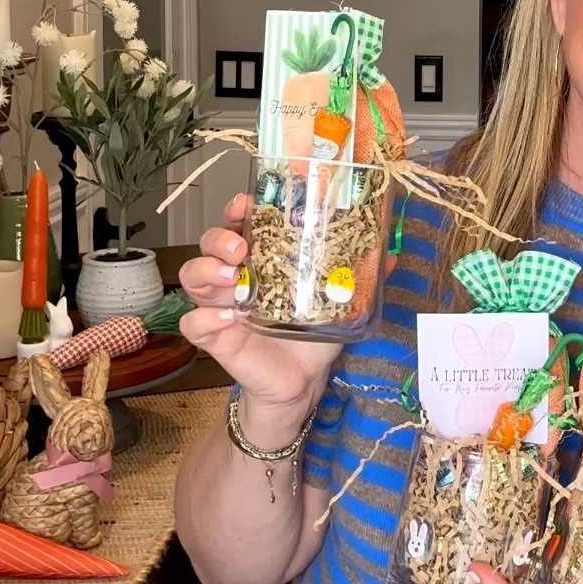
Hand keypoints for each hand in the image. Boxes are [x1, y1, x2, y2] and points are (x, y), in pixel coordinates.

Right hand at [179, 195, 340, 422]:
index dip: (238, 209)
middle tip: (241, 248)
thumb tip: (389, 257)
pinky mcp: (215, 336)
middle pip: (210, 243)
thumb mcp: (339, 303)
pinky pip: (193, 323)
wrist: (301, 381)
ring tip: (232, 280)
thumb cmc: (312, 335)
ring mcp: (221, 305)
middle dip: (220, 237)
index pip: (240, 223)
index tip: (245, 203)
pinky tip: (226, 319)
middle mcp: (236, 276)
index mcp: (262, 259)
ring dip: (207, 271)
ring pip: (193, 275)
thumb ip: (359, 278)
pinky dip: (202, 318)